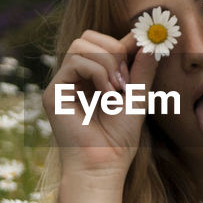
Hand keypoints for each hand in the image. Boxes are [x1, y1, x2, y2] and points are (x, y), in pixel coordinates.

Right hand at [42, 29, 159, 180]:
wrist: (105, 165)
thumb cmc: (120, 138)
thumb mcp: (138, 97)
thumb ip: (142, 69)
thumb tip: (149, 39)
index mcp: (92, 77)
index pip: (101, 42)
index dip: (122, 42)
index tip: (144, 47)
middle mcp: (74, 78)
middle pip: (87, 37)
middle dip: (114, 50)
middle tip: (126, 80)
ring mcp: (62, 84)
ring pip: (81, 46)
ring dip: (107, 63)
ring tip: (117, 91)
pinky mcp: (53, 92)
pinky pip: (75, 62)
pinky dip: (97, 74)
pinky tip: (106, 96)